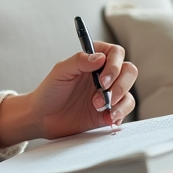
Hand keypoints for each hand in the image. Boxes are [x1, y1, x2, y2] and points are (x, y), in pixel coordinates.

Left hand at [0, 41, 136, 145]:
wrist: (43, 118)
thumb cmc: (49, 92)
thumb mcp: (60, 72)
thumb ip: (79, 61)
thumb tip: (100, 58)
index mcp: (93, 61)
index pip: (115, 53)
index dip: (114, 65)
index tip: (103, 80)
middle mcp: (104, 75)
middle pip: (129, 71)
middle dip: (120, 84)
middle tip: (103, 95)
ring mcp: (108, 93)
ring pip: (129, 91)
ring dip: (119, 100)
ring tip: (98, 108)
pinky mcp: (109, 111)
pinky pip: (125, 109)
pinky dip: (120, 113)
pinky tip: (107, 117)